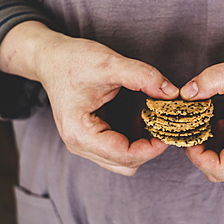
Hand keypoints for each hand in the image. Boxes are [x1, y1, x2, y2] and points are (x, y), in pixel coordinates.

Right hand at [0, 21, 178, 174]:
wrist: (52, 59)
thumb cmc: (74, 60)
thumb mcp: (110, 64)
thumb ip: (143, 76)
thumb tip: (171, 93)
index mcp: (80, 132)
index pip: (124, 156)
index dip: (151, 149)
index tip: (168, 132)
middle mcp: (79, 144)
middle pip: (125, 164)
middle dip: (149, 148)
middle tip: (165, 126)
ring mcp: (83, 144)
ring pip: (122, 162)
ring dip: (141, 146)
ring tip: (152, 122)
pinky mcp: (90, 139)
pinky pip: (118, 151)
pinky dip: (133, 141)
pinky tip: (140, 121)